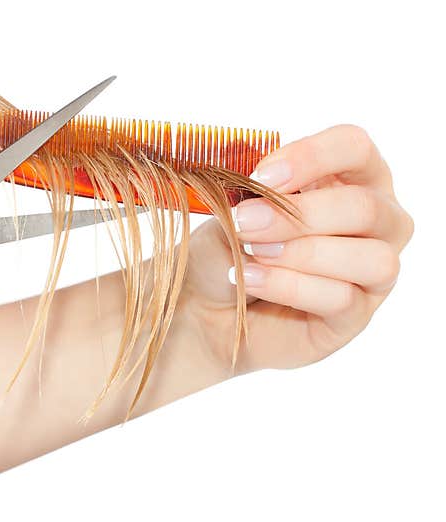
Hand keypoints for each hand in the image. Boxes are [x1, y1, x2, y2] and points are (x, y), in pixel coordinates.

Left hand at [182, 125, 412, 372]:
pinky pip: (342, 299)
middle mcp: (376, 222)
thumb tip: (264, 193)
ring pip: (371, 258)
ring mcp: (371, 272)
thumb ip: (255, 194)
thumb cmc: (226, 247)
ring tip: (251, 253)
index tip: (261, 177)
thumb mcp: (232, 210)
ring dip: (303, 253)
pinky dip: (290, 286)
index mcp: (348, 177)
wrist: (202, 305)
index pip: (354, 147)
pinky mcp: (354, 317)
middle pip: (366, 206)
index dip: (311, 157)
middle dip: (299, 215)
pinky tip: (251, 279)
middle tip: (244, 222)